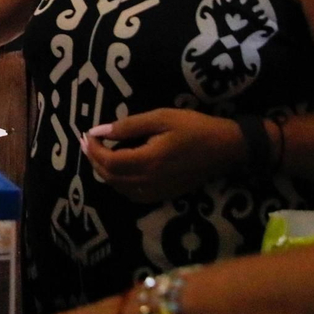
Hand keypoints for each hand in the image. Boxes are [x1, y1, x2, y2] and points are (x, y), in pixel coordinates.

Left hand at [82, 109, 241, 202]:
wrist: (226, 149)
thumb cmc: (195, 128)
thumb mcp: (161, 118)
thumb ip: (128, 126)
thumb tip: (99, 131)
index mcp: (148, 161)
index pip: (109, 162)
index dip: (93, 150)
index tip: (87, 135)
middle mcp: (149, 181)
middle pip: (111, 177)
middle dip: (94, 160)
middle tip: (88, 143)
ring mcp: (157, 192)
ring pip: (119, 188)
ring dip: (105, 172)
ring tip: (99, 153)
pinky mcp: (164, 195)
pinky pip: (132, 194)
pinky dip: (119, 183)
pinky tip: (119, 169)